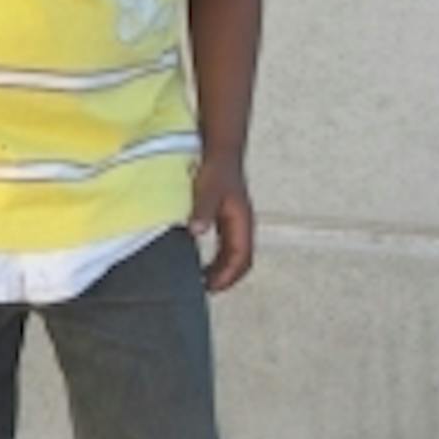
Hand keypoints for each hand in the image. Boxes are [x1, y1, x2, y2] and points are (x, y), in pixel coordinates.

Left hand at [190, 158, 255, 292]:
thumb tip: (197, 230)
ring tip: (202, 281)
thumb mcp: (208, 188)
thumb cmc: (216, 168)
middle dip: (226, 278)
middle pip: (241, 261)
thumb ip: (203, 209)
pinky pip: (226, 246)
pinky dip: (216, 259)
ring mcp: (235, 222)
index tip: (210, 287)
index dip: (228, 276)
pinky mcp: (225, 218)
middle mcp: (242, 225)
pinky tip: (200, 262)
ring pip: (234, 254)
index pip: (241, 258)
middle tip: (205, 289)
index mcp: (241, 221)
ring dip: (221, 270)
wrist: (220, 149)